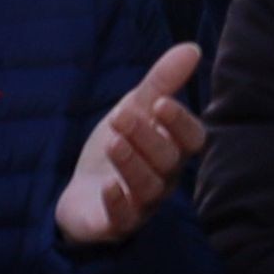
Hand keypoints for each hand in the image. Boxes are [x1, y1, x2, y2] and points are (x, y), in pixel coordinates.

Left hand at [54, 43, 206, 248]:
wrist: (81, 191)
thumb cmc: (117, 148)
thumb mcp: (134, 109)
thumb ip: (161, 82)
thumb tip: (192, 48)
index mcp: (173, 151)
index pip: (192, 140)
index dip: (180, 123)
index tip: (159, 103)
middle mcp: (163, 180)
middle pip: (167, 161)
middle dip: (146, 137)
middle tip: (120, 116)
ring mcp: (141, 205)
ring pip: (148, 189)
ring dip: (132, 163)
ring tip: (112, 141)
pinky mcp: (115, 224)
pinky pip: (124, 220)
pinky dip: (118, 204)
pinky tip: (109, 187)